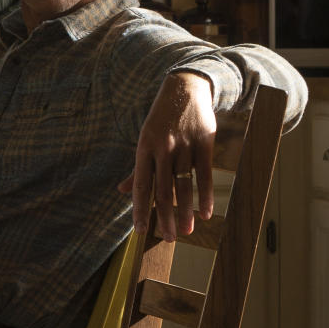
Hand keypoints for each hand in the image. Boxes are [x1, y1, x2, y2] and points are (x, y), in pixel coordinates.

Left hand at [118, 72, 215, 242]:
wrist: (184, 89)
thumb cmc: (161, 120)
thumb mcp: (145, 139)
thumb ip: (137, 168)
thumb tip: (123, 190)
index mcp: (144, 148)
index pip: (140, 184)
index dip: (140, 208)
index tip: (139, 230)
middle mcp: (162, 149)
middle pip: (162, 189)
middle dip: (164, 216)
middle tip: (167, 238)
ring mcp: (184, 145)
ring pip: (183, 184)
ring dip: (185, 210)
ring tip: (185, 231)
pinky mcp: (204, 142)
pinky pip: (204, 173)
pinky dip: (205, 195)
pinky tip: (206, 213)